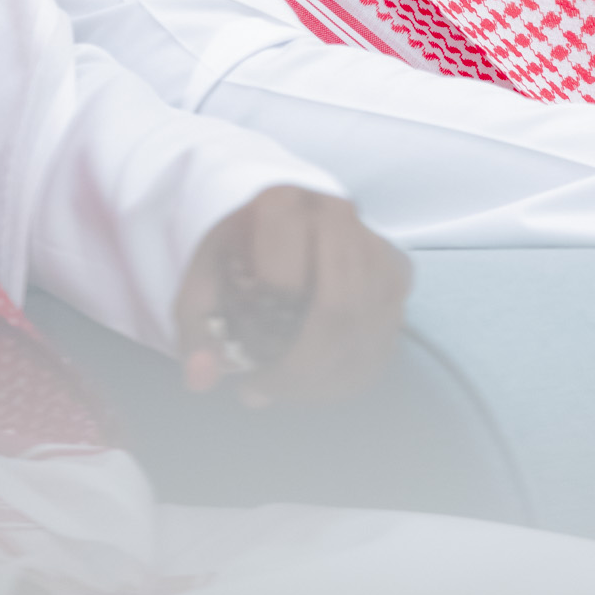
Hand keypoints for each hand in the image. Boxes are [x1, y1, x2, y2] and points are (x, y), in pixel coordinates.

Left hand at [174, 186, 410, 406]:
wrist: (283, 219)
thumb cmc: (239, 253)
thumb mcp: (202, 284)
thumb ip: (196, 330)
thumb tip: (201, 379)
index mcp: (282, 205)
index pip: (285, 286)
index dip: (265, 337)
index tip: (243, 364)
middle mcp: (337, 214)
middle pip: (338, 312)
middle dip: (301, 369)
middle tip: (265, 389)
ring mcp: (375, 242)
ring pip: (365, 332)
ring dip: (325, 379)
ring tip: (285, 387)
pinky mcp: (399, 272)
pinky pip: (385, 340)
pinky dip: (350, 376)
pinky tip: (316, 382)